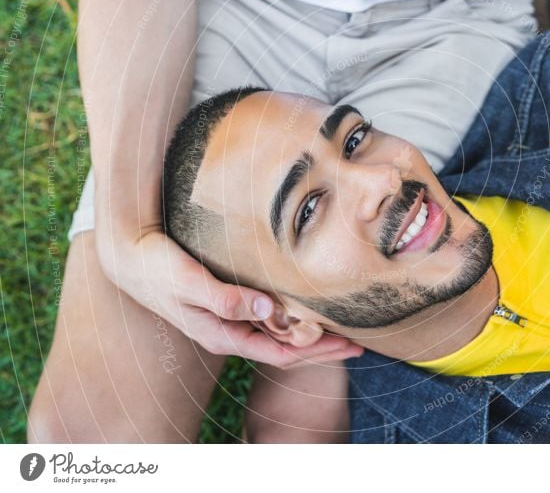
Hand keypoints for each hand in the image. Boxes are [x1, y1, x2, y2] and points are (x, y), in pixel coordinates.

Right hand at [96, 227, 363, 367]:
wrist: (128, 256)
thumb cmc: (157, 267)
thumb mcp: (189, 282)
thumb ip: (225, 298)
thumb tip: (267, 309)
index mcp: (222, 335)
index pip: (281, 354)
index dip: (317, 352)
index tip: (349, 345)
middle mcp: (228, 333)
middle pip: (285, 350)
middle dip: (322, 349)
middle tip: (359, 344)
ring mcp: (228, 321)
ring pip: (278, 337)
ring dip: (309, 336)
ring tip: (339, 330)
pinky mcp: (226, 304)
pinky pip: (267, 321)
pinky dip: (291, 319)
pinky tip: (303, 311)